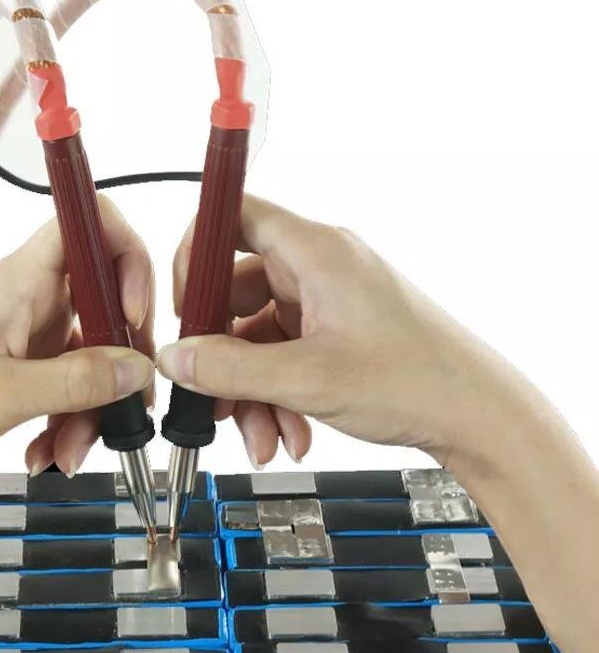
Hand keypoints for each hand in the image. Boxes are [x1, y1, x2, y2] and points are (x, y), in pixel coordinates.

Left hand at [0, 196, 155, 485]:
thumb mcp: (1, 395)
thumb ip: (77, 381)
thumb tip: (139, 368)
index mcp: (21, 280)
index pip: (90, 223)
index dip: (128, 258)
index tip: (134, 316)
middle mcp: (27, 297)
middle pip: (103, 306)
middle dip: (117, 365)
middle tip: (120, 414)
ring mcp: (22, 332)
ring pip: (86, 355)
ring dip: (88, 408)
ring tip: (64, 454)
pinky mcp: (13, 364)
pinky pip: (60, 384)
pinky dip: (62, 418)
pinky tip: (44, 452)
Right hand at [158, 195, 511, 467]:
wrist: (478, 418)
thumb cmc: (418, 382)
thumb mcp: (307, 379)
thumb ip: (230, 369)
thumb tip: (175, 357)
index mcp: (316, 252)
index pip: (233, 217)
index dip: (196, 256)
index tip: (181, 304)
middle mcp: (319, 268)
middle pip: (236, 291)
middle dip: (220, 351)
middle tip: (208, 391)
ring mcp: (327, 301)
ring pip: (256, 334)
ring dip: (249, 388)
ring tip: (262, 435)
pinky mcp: (334, 332)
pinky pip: (281, 354)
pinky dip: (275, 393)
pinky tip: (288, 432)